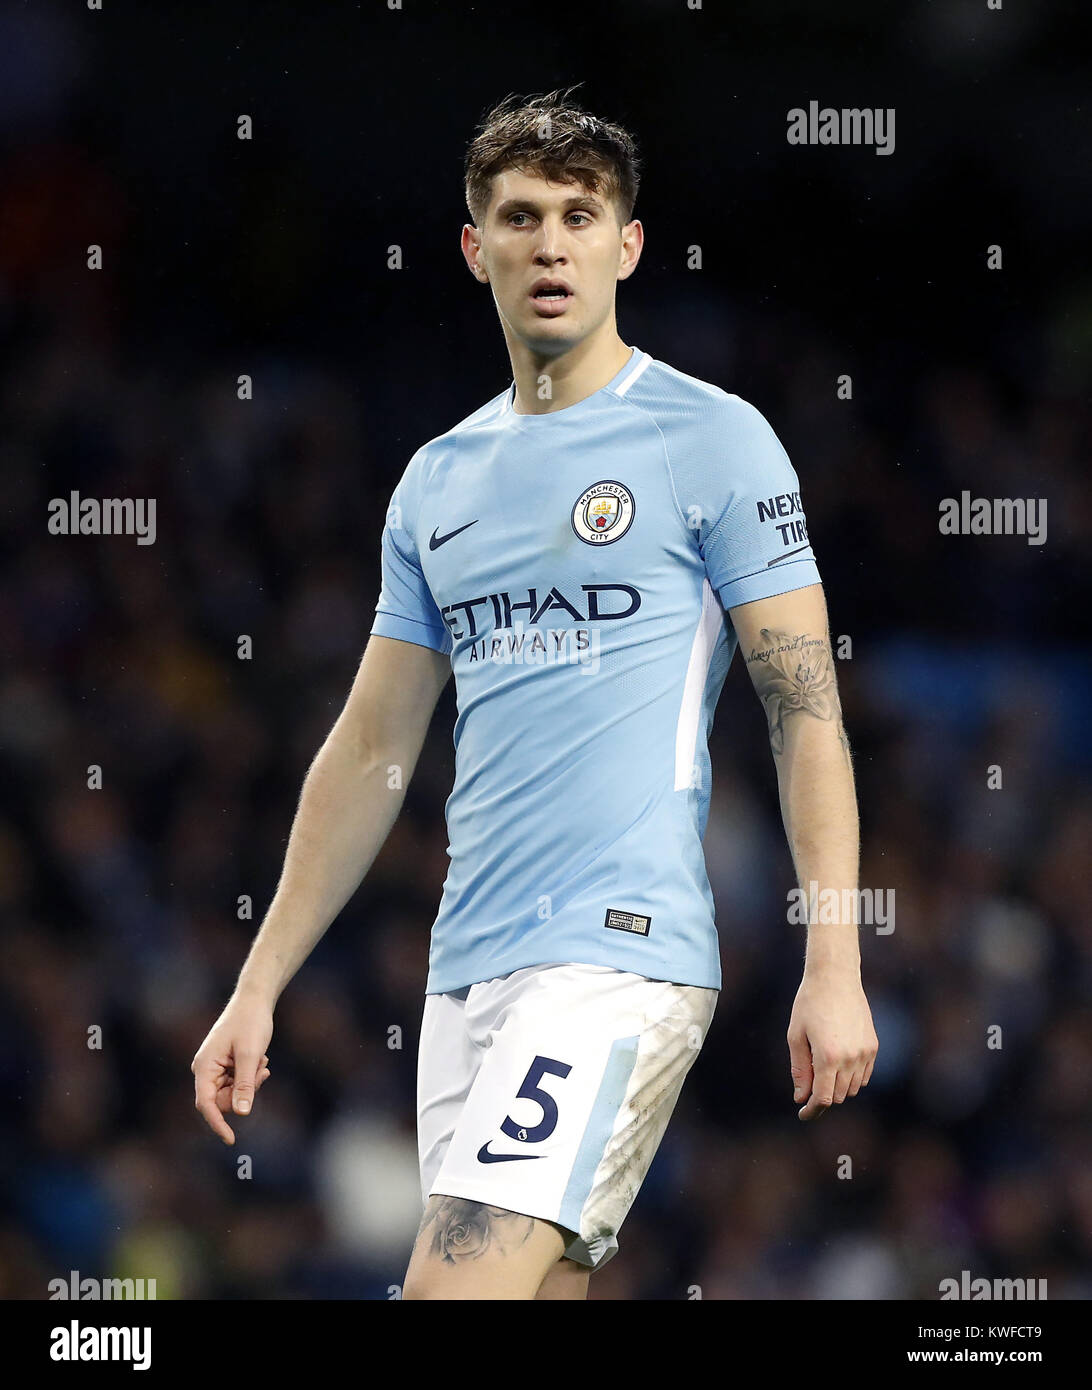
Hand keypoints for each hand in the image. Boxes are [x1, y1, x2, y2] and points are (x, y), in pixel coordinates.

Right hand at [191, 993, 273, 1143]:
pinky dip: (252, 1077)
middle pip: (223, 1101)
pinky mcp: (226, 1068)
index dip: (217, 1124)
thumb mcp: (251, 1054)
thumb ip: (245, 1084)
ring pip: (234, 1094)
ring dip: (251, 1084)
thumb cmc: (250, 1023)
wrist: (254, 1002)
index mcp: (204, 1067)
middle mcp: (206, 1070)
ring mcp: (215, 1070)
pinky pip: (239, 1085)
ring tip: (262, 1062)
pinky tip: (260, 1061)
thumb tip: (240, 1114)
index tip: (231, 1140)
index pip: (206, 1104)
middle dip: (245, 1092)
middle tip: (263, 1073)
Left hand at [786, 970, 877, 1120]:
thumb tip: (801, 1098)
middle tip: (808, 1087)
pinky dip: (852, 1078)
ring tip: (822, 1070)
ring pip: (853, 1088)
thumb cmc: (809, 1004)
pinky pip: (864, 1075)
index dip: (812, 1110)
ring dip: (838, 1088)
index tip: (803, 1114)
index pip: (823, 1098)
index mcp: (828, 1057)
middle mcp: (851, 1058)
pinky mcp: (873, 1046)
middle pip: (838, 1096)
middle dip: (822, 1096)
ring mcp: (865, 1053)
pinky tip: (838, 1065)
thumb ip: (800, 1070)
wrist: (835, 978)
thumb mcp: (796, 1036)